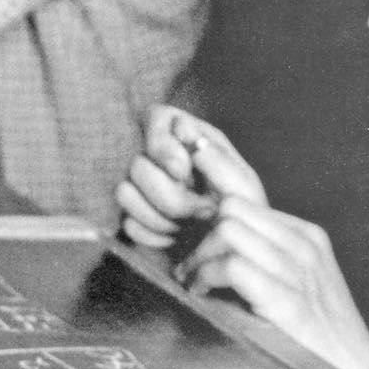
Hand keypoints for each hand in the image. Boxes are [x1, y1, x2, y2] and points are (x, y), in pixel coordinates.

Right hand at [117, 107, 266, 249]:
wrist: (233, 249)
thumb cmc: (244, 211)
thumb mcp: (242, 184)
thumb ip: (218, 160)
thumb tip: (189, 138)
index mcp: (188, 136)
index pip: (155, 118)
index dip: (164, 148)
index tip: (185, 172)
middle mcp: (159, 155)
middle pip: (137, 164)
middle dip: (170, 196)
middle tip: (201, 211)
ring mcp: (142, 185)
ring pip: (124, 192)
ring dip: (159, 217)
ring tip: (186, 225)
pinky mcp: (133, 214)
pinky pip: (126, 222)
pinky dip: (152, 235)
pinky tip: (174, 238)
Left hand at [177, 194, 368, 368]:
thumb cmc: (321, 339)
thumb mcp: (299, 284)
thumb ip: (266, 256)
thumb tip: (213, 240)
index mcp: (307, 235)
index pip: (245, 197)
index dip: (210, 217)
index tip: (195, 243)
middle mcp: (305, 244)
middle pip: (233, 207)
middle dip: (202, 234)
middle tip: (190, 267)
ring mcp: (300, 270)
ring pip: (228, 229)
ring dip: (200, 256)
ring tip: (194, 282)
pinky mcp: (290, 302)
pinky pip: (233, 265)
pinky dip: (206, 276)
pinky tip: (202, 295)